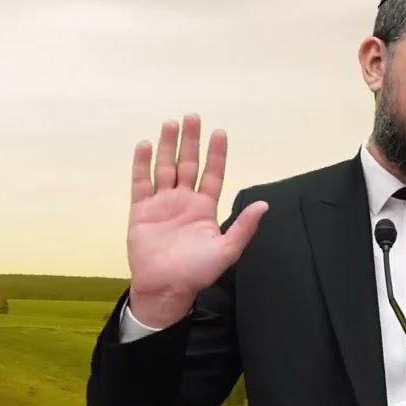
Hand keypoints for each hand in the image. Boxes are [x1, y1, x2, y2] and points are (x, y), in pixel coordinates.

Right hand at [126, 114, 267, 327]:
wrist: (165, 289)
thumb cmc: (197, 272)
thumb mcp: (227, 250)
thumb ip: (243, 226)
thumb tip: (265, 205)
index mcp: (205, 207)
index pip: (212, 174)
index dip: (216, 153)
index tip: (219, 132)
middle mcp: (183, 200)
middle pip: (188, 164)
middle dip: (190, 141)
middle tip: (191, 116)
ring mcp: (161, 203)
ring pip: (165, 168)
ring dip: (167, 146)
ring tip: (170, 123)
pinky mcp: (141, 211)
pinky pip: (141, 183)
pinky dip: (142, 164)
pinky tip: (144, 145)